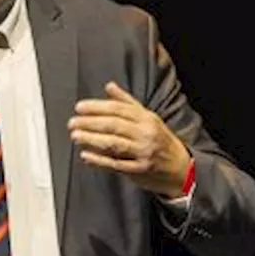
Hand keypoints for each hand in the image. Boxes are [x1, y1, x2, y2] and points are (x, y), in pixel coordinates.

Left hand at [69, 82, 192, 196]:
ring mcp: (142, 152)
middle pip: (113, 125)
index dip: (97, 107)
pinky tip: (86, 155)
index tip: (80, 107)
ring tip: (76, 136)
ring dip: (92, 139)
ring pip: (113, 144)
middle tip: (73, 122)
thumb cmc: (161, 140)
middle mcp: (145, 134)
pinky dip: (99, 160)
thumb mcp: (148, 117)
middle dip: (90, 123)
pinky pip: (116, 164)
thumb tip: (109, 86)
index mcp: (146, 118)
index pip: (118, 109)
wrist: (181, 167)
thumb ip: (127, 102)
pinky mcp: (139, 170)